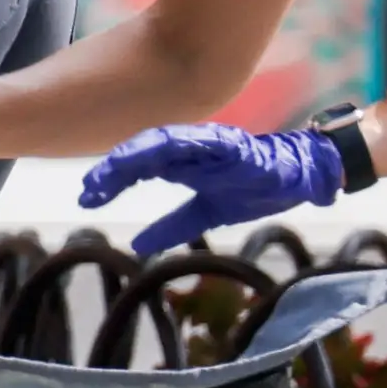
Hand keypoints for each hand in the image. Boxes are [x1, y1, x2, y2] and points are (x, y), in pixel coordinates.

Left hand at [77, 123, 344, 256]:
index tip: (88, 198)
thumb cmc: (253, 187)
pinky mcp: (231, 146)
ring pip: (161, 144)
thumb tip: (138, 246)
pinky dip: (173, 146)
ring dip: (132, 158)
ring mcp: (208, 145)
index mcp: (180, 162)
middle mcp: (189, 149)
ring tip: (107, 178)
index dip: (111, 179)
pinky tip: (150, 154)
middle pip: (141, 152)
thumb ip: (172, 227)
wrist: (298, 176)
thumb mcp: (205, 214)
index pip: (137, 165)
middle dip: (112, 171)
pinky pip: (199, 142)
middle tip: (88, 191)